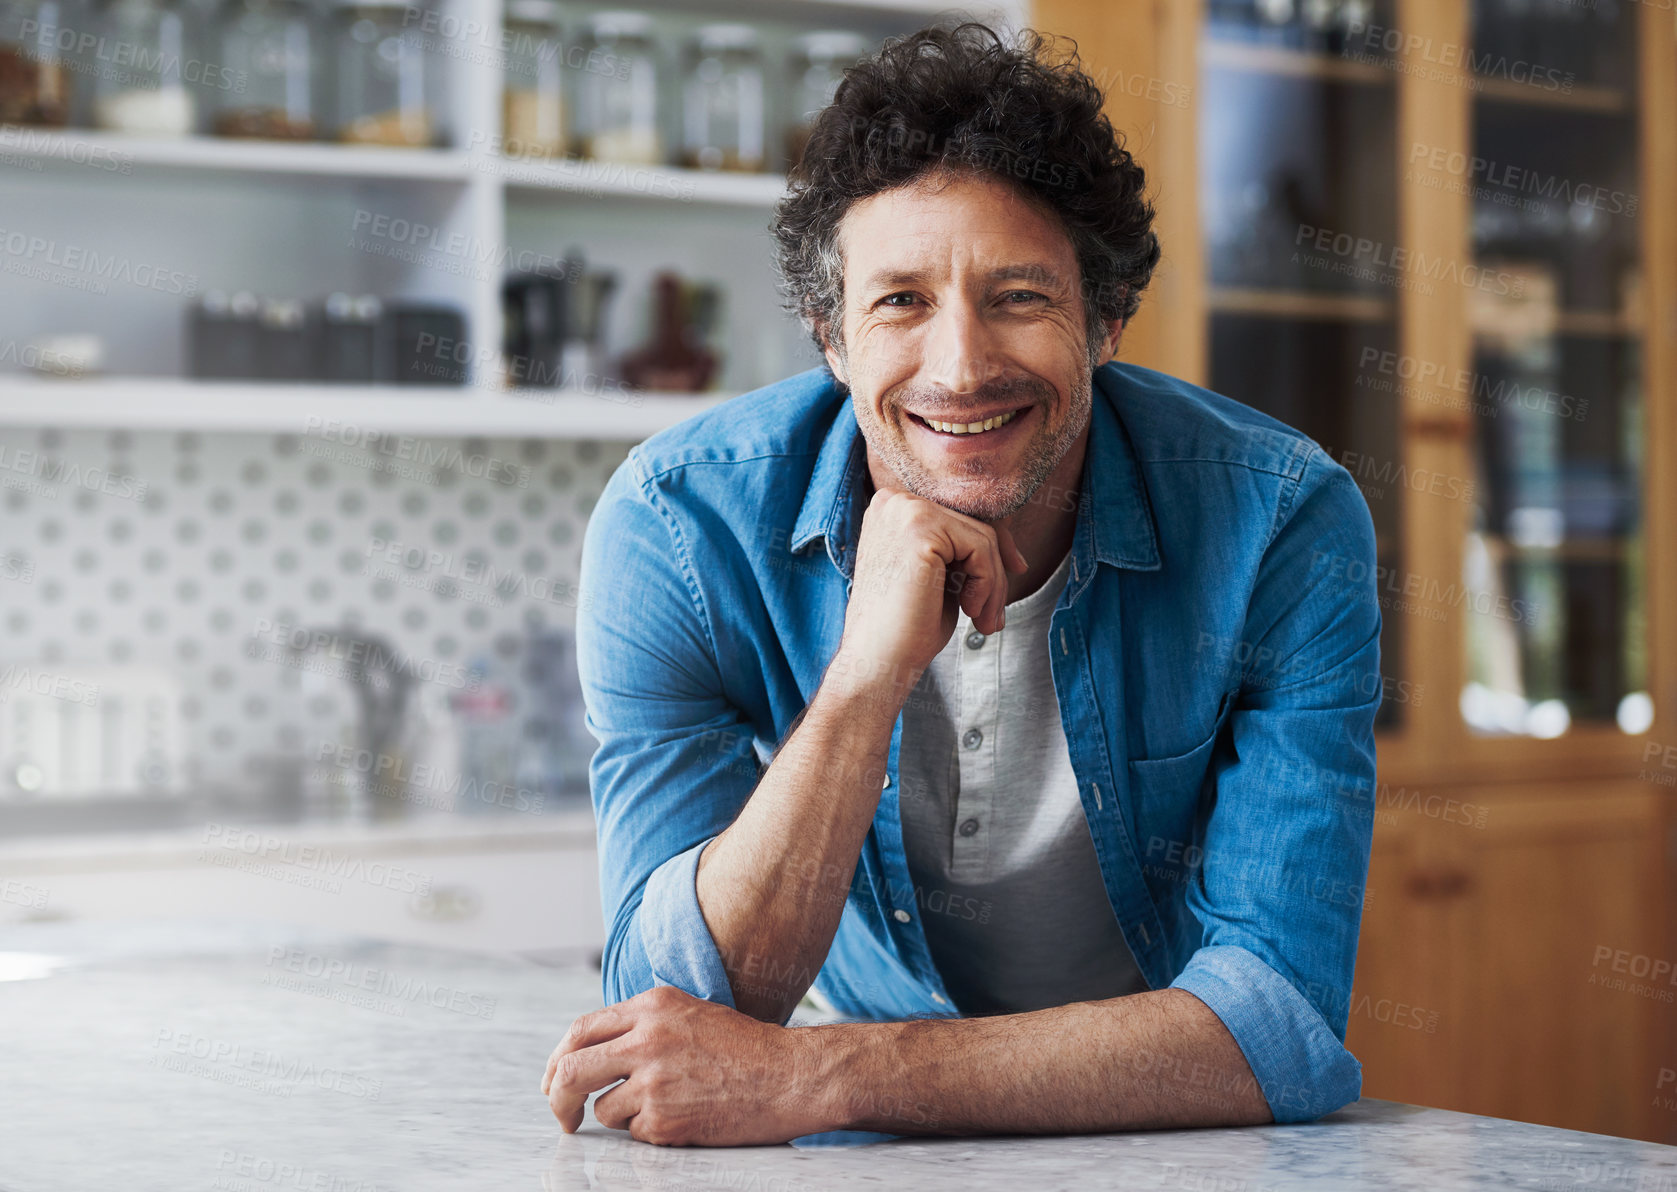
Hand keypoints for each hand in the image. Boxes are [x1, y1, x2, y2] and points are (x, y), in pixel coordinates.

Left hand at [542, 985, 828, 1146]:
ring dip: (618, 1115)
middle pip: (571, 1070)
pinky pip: (633, 1132)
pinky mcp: (665, 1119)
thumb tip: (589, 1051)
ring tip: (661, 1107)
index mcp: (652, 1006)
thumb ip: (640, 1024)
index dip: (558, 1059)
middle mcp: (647, 1039)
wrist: (788, 1076)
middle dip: (556, 1098)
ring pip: (602, 1109)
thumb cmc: (744, 1047)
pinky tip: (683, 1116)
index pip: (580, 1030)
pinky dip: (648, 1131)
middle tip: (562, 1115)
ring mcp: (654, 1081)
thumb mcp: (688, 1013)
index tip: (554, 1079)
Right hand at [830, 486, 1027, 700]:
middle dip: (994, 574)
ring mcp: (905, 510)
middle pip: (974, 525)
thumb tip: (1011, 552)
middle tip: (992, 619)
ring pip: (983, 538)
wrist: (879, 662)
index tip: (1013, 576)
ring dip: (994, 585)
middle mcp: (895, 501)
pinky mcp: (920, 528)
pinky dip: (988, 584)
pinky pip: (981, 548)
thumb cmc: (908, 627)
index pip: (960, 518)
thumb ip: (963, 551)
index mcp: (893, 509)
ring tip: (984, 622)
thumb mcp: (941, 578)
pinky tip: (970, 611)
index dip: (992, 549)